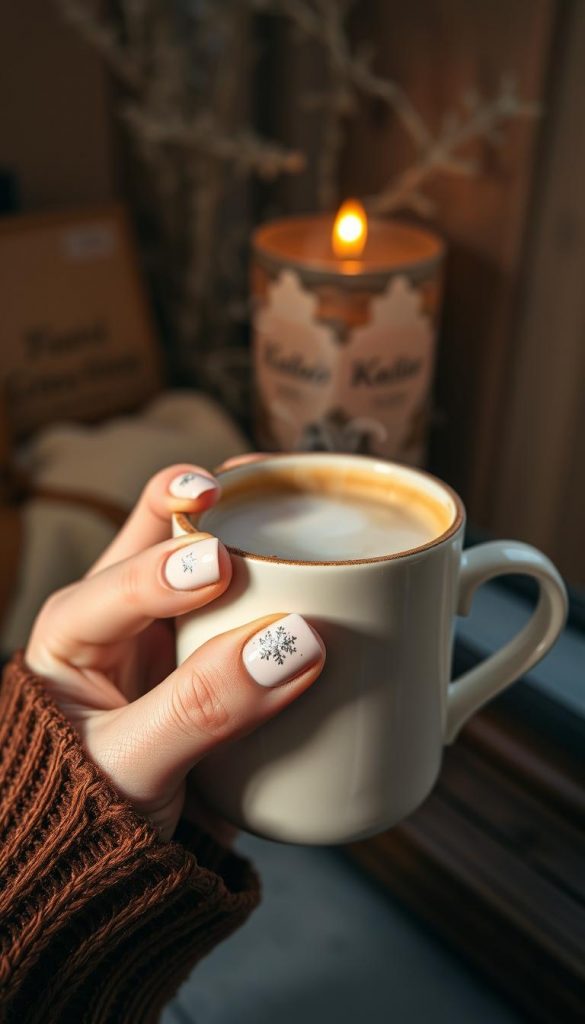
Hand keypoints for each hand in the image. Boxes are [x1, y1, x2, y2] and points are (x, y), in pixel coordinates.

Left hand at [25, 463, 325, 841]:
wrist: (125, 871)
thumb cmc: (98, 820)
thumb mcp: (134, 769)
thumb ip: (203, 708)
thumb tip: (296, 642)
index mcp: (74, 636)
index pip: (118, 584)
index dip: (167, 566)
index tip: (222, 565)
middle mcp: (123, 618)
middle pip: (158, 533)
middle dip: (200, 500)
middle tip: (245, 488)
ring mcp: (176, 632)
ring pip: (207, 551)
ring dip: (245, 521)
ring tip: (285, 494)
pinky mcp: (221, 654)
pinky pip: (251, 600)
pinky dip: (282, 572)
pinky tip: (315, 554)